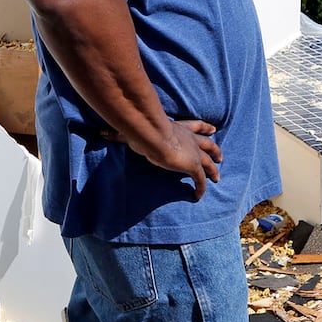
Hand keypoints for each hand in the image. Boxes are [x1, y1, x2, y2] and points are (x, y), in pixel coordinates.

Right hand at [104, 118, 221, 200]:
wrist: (155, 136)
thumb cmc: (146, 129)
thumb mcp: (136, 129)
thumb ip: (121, 132)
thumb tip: (101, 133)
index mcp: (180, 127)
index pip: (196, 125)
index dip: (205, 128)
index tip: (212, 129)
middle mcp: (190, 138)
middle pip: (208, 144)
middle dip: (215, 150)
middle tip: (220, 157)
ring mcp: (193, 152)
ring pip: (209, 162)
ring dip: (213, 170)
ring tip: (217, 177)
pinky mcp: (193, 166)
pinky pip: (200, 180)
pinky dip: (201, 188)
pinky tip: (198, 196)